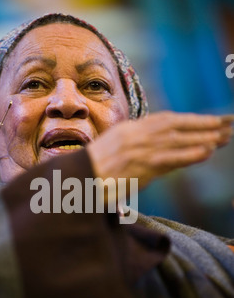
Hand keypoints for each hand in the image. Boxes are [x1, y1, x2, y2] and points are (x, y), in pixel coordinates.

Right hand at [87, 111, 232, 196]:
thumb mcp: (117, 144)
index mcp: (132, 128)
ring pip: (178, 140)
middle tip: (229, 123)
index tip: (212, 119)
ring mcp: (140, 150)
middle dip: (205, 124)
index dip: (192, 119)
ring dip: (204, 137)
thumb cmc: (96, 165)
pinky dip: (189, 155)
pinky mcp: (140, 166)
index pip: (168, 120)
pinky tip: (207, 152)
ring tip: (226, 136)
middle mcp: (138, 135)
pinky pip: (170, 159)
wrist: (80, 178)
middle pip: (178, 126)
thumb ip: (138, 140)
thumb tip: (159, 144)